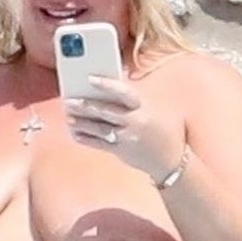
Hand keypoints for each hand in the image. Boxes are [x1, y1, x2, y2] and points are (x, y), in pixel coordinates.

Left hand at [65, 75, 186, 180]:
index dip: (106, 85)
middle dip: (85, 105)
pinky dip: (86, 139)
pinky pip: (99, 144)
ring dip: (82, 122)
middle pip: (106, 111)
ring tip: (69, 117)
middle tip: (69, 100)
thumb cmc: (164, 131)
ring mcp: (127, 137)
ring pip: (99, 128)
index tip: (90, 79)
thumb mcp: (155, 110)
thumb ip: (135, 101)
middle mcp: (135, 121)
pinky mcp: (121, 151)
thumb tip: (109, 89)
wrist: (172, 161)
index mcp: (144, 107)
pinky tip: (75, 134)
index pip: (123, 92)